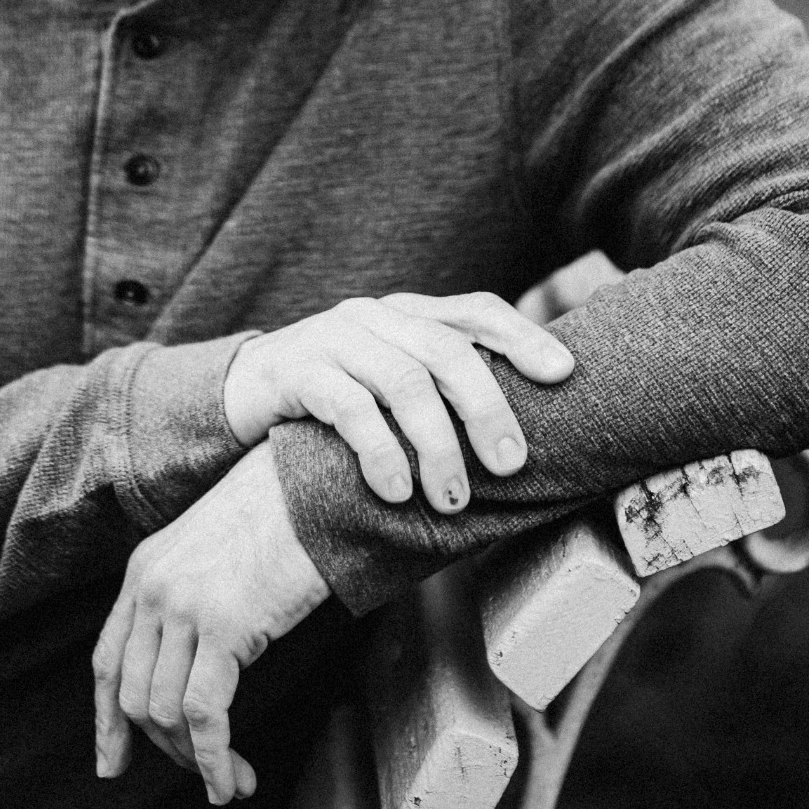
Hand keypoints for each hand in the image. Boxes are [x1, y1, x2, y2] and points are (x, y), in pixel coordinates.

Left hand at [93, 442, 328, 805]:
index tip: (111, 762)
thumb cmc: (274, 515)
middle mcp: (153, 588)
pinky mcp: (223, 626)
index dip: (107, 719)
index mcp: (144, 570)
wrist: (310, 483)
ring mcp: (184, 606)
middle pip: (136, 696)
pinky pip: (205, 715)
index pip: (109, 658)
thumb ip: (184, 596)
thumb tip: (187, 666)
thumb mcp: (208, 551)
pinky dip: (215, 759)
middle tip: (201, 772)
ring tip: (230, 779)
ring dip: (196, 761)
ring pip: (166, 713)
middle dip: (166, 749)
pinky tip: (232, 778)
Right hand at [224, 290, 573, 513]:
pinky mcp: (297, 369)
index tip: (564, 374)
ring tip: (452, 498)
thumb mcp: (388, 383)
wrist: (244, 391)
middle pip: (447, 349)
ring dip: (436, 444)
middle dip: (486, 408)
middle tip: (509, 465)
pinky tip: (396, 491)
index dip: (522, 337)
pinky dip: (380, 451)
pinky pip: (349, 406)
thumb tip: (518, 442)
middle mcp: (375, 316)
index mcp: (407, 315)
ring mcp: (335, 337)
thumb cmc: (335, 397)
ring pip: (403, 380)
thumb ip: (438, 390)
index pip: (475, 310)